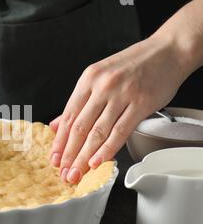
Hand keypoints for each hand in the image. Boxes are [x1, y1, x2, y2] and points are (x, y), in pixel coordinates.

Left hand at [50, 36, 187, 182]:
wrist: (167, 51)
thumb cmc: (133, 64)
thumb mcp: (99, 76)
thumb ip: (78, 102)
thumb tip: (57, 125)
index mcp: (88, 79)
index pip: (68, 116)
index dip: (60, 141)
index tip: (54, 158)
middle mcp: (102, 86)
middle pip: (80, 127)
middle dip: (69, 154)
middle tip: (63, 172)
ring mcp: (121, 95)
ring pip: (97, 132)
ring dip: (84, 157)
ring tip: (77, 172)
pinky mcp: (140, 104)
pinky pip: (120, 131)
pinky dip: (107, 149)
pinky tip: (97, 162)